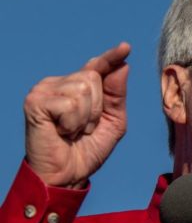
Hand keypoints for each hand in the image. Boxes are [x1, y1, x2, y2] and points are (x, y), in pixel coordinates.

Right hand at [24, 42, 130, 188]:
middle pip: (93, 78)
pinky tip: (61, 132)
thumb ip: (117, 96)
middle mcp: (59, 84)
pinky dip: (73, 123)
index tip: (126, 47)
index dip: (111, 57)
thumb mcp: (112, 122)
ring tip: (72, 131)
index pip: (97, 67)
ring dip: (85, 117)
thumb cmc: (87, 150)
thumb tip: (122, 66)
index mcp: (77, 88)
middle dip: (97, 108)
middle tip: (83, 128)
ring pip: (83, 89)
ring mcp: (45, 90)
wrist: (67, 175)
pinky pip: (70, 104)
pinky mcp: (35, 101)